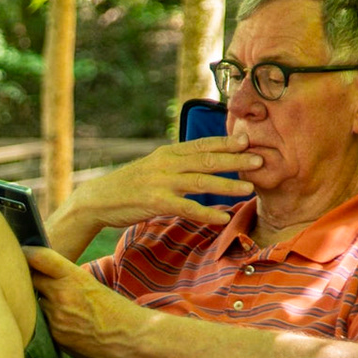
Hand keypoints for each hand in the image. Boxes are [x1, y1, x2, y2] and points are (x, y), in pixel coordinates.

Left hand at [25, 246, 155, 357]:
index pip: (39, 257)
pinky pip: (42, 325)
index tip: (21, 253)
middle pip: (30, 281)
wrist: (132, 337)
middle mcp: (61, 294)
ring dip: (38, 304)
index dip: (26, 253)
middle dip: (29, 280)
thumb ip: (65, 280)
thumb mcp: (91, 285)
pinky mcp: (55, 336)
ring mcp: (56, 317)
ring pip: (35, 305)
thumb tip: (42, 279)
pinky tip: (63, 324)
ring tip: (56, 307)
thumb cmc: (114, 309)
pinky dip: (47, 323)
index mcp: (72, 277)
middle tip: (28, 281)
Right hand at [53, 133, 263, 238]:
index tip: (249, 139)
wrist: (97, 199)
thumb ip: (175, 164)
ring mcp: (160, 182)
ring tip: (249, 188)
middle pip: (206, 159)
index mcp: (167, 153)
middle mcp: (166, 164)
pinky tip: (223, 217)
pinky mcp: (154, 202)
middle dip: (235, 159)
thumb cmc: (127, 186)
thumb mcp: (152, 168)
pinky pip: (186, 208)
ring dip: (227, 184)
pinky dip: (206, 213)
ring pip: (200, 182)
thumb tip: (200, 164)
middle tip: (260, 160)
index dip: (226, 141)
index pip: (202, 144)